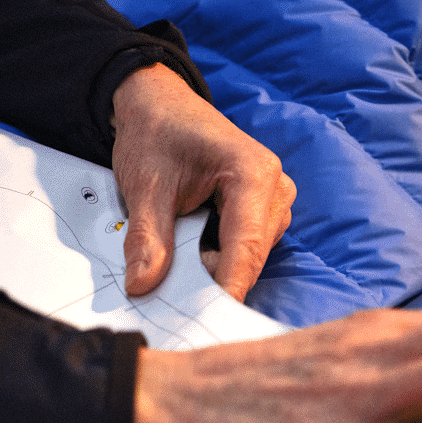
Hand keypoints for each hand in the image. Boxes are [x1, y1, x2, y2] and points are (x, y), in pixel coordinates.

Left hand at [111, 63, 295, 300]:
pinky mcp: (267, 208)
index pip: (246, 245)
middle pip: (253, 254)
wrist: (159, 104)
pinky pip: (250, 246)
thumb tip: (143, 285)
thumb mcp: (145, 185)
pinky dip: (222, 254)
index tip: (212, 317)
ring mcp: (276, 199)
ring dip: (218, 263)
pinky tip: (196, 243)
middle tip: (176, 288)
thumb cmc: (157, 133)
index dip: (230, 285)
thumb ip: (147, 238)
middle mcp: (276, 187)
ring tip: (181, 250)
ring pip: (253, 254)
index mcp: (252, 173)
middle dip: (217, 276)